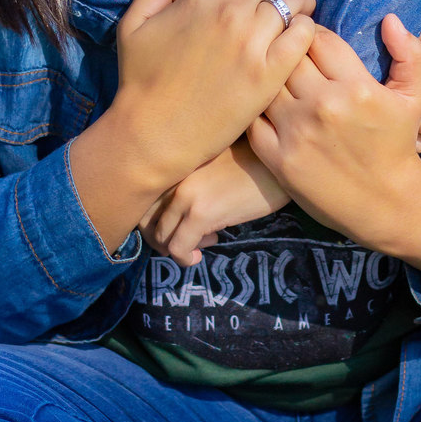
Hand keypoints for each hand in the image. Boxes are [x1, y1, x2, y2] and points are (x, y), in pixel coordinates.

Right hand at [110, 0, 315, 191]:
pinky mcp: (269, 74)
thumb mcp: (133, 23)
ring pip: (292, 0)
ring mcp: (252, 43)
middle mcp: (230, 13)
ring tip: (294, 18)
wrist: (154, 133)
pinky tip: (297, 41)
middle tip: (276, 4)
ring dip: (296, 4)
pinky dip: (306, 30)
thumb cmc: (140, 81)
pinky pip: (304, 35)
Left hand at [140, 138, 290, 266]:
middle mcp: (172, 177)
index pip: (142, 202)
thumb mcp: (211, 166)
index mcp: (173, 165)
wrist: (278, 163)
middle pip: (145, 222)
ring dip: (178, 249)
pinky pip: (178, 248)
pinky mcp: (201, 213)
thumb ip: (188, 182)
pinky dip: (185, 258)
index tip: (177, 229)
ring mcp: (185, 195)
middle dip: (163, 240)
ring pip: (160, 238)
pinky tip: (202, 253)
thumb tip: (178, 214)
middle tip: (188, 241)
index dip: (154, 224)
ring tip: (206, 240)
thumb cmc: (251, 163)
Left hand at [248, 14, 420, 281]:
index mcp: (355, 87)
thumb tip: (389, 18)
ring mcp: (297, 133)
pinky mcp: (278, 158)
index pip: (318, 38)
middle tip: (288, 55)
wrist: (386, 204)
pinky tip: (265, 108)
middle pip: (288, 57)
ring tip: (275, 78)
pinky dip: (257, 109)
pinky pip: (254, 119)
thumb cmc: (398, 146)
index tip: (312, 41)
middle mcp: (323, 106)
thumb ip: (409, 54)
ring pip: (267, 84)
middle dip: (288, 51)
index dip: (312, 33)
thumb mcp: (413, 99)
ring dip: (270, 78)